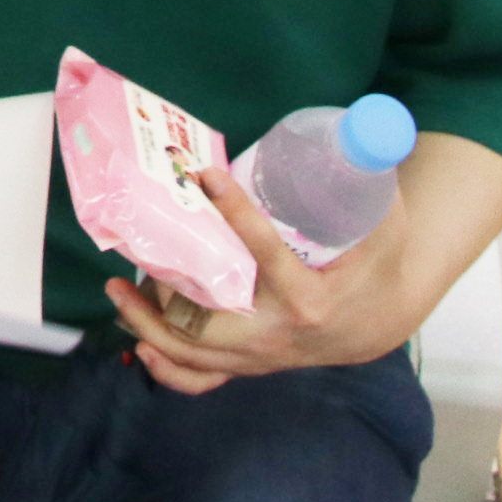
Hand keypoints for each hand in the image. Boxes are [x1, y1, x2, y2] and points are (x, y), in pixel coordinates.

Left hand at [103, 157, 423, 395]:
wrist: (378, 322)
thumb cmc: (377, 263)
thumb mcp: (384, 219)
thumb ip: (370, 174)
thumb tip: (368, 122)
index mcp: (310, 298)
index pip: (264, 253)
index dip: (233, 212)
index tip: (202, 173)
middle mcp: (279, 335)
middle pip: (208, 329)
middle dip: (161, 302)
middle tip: (129, 265)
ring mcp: (262, 357)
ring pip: (196, 355)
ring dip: (150, 328)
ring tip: (118, 293)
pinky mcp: (252, 365)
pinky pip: (204, 379)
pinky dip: (171, 369)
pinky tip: (141, 346)